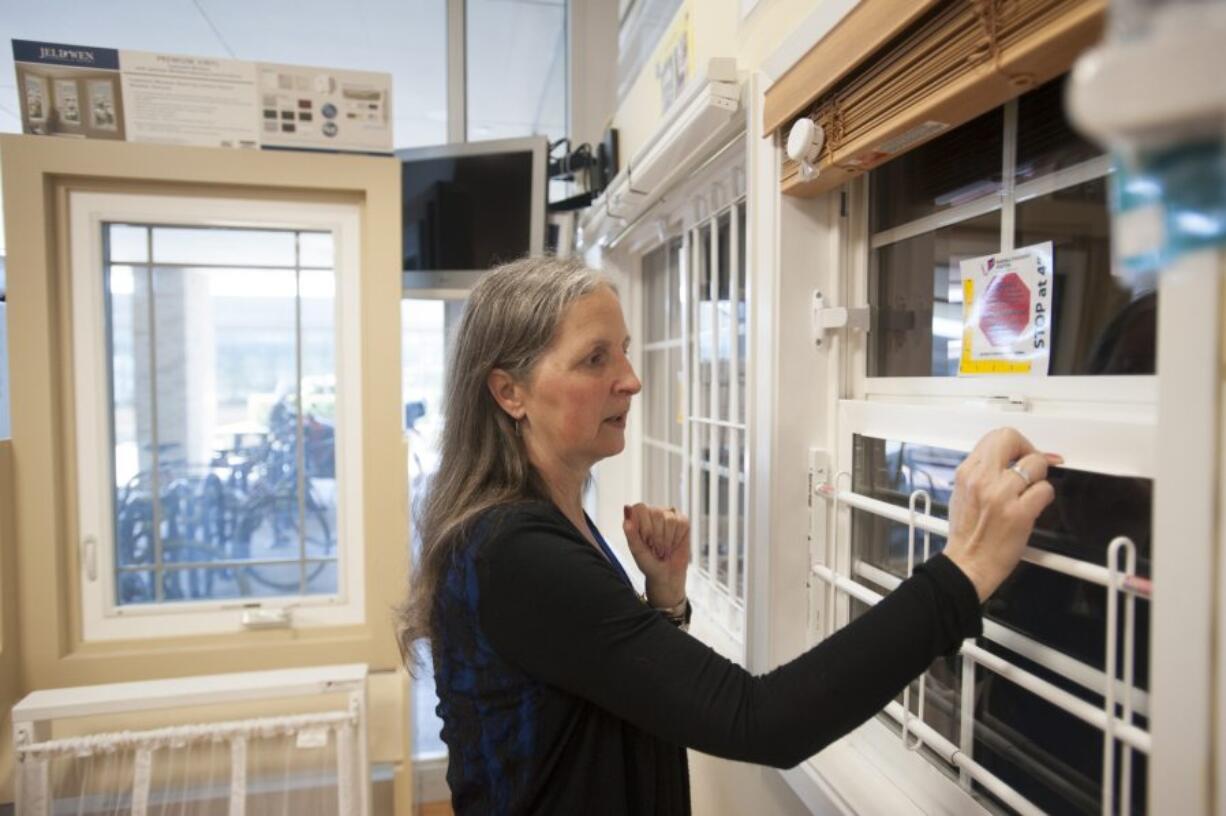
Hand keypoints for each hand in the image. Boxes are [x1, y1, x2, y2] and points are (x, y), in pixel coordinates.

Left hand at [623, 503, 689, 607]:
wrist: (665, 575)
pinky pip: (681, 523)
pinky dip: (677, 538)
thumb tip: (627, 510)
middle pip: (657, 513)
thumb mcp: (636, 549)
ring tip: (663, 549)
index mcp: (639, 517)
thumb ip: (631, 531)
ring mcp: (669, 516)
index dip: (644, 527)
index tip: (645, 542)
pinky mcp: (682, 522)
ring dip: (667, 540)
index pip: (640, 508)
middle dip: (656, 536)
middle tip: (655, 548)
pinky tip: (673, 545)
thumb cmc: (648, 562)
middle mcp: (654, 513)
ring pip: (670, 519)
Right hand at [943, 428, 1061, 601]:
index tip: (1022, 455)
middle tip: (1032, 464)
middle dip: (1028, 449)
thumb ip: (983, 474)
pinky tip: (1035, 507)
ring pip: (1035, 464)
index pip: (995, 437)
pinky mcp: (1018, 514)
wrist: (967, 565)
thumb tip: (1010, 460)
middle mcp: (981, 480)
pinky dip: (1045, 497)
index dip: (1015, 445)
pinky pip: (1045, 490)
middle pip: (1011, 438)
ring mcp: (1000, 496)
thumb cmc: (967, 535)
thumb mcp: (963, 494)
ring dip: (1039, 478)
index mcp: (966, 473)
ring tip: (1030, 493)